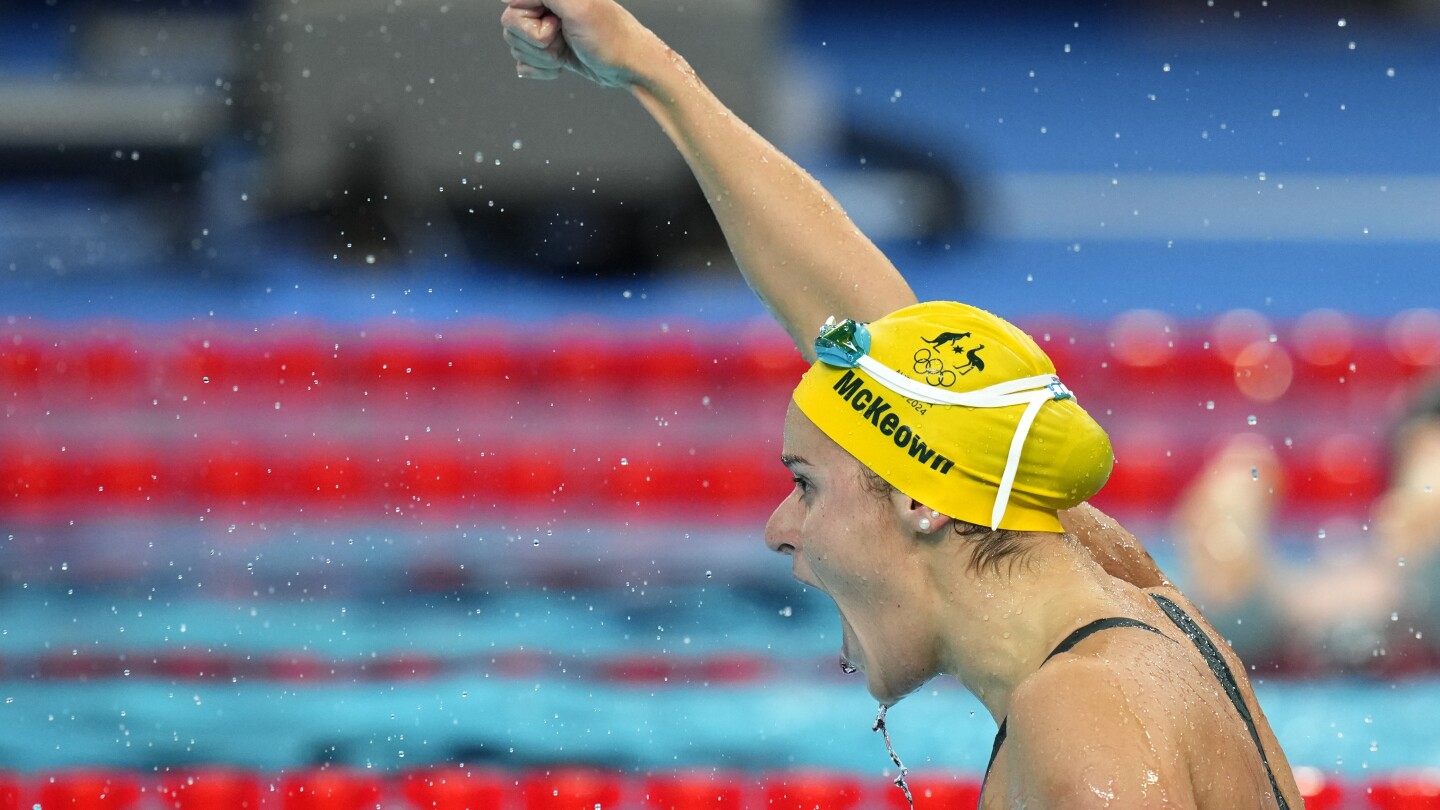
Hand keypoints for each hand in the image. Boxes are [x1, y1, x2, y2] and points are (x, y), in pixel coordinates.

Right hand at [500, 0, 654, 87]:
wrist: (629, 66)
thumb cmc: (609, 37)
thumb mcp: (577, 6)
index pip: (512, 8)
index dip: (532, 24)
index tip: (557, 25)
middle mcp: (544, 7)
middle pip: (511, 28)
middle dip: (539, 44)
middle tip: (565, 39)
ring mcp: (545, 30)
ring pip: (517, 47)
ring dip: (543, 58)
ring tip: (568, 50)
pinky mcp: (548, 52)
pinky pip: (524, 64)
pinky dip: (541, 70)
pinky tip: (561, 66)